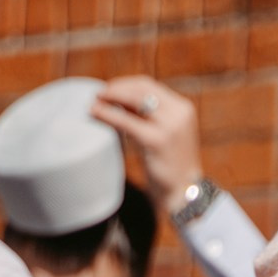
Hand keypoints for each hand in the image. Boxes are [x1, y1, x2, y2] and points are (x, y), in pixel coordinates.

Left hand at [91, 76, 205, 220]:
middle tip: (98, 93)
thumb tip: (120, 101)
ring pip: (134, 100)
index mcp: (182, 109)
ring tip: (94, 100)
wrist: (183, 192)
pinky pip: (127, 122)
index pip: (150, 85)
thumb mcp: (164, 134)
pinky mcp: (157, 141)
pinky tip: (95, 113)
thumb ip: (148, 118)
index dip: (126, 84)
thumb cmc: (170, 165)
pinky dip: (108, 114)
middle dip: (117, 88)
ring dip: (112, 96)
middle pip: (142, 89)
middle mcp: (179, 113)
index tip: (109, 88)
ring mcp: (170, 126)